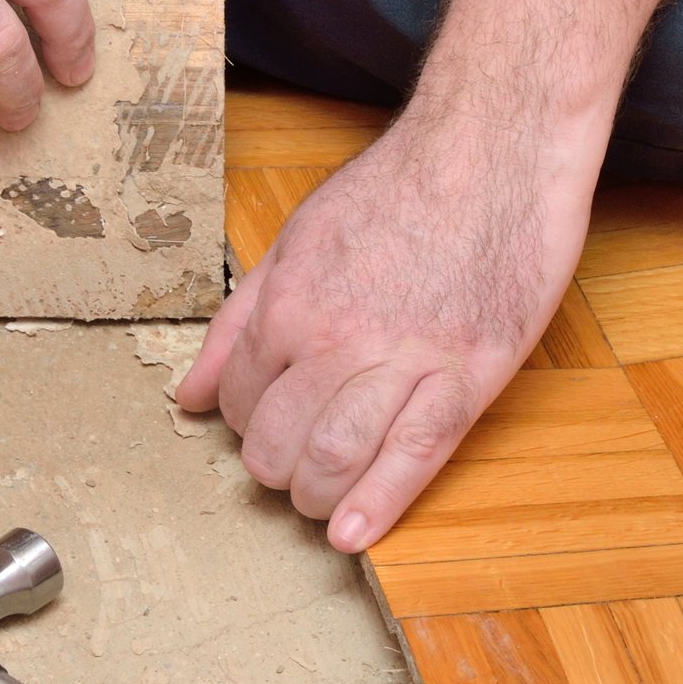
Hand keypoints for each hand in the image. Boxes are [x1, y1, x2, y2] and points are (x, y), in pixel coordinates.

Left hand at [177, 106, 597, 551]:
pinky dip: (380, 503)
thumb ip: (239, 323)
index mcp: (290, 304)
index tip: (268, 429)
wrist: (493, 150)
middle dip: (277, 472)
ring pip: (338, 459)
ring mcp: (406, 359)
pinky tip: (357, 534)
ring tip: (322, 502)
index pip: (241, 403)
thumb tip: (190, 394)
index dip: (247, 427)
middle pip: (280, 445)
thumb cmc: (398, 189)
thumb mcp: (296, 241)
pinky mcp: (468, 374)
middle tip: (293, 472)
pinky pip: (416, 454)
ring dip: (319, 497)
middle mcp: (338, 338)